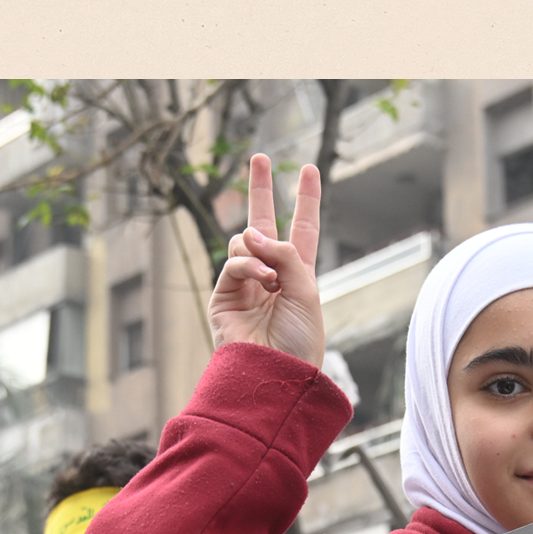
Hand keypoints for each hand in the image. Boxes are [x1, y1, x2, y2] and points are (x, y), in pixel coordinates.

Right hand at [207, 154, 325, 368]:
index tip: (309, 169)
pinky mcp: (223, 297)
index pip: (302, 229)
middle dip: (260, 190)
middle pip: (263, 224)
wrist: (277, 375)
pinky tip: (263, 280)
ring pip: (243, 241)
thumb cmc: (301, 342)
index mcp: (299, 275)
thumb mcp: (306, 291)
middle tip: (260, 157)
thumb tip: (249, 232)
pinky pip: (233, 263)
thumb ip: (284, 255)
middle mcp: (271, 276)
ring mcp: (245, 285)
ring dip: (259, 249)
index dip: (306, 199)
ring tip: (271, 277)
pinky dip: (248, 265)